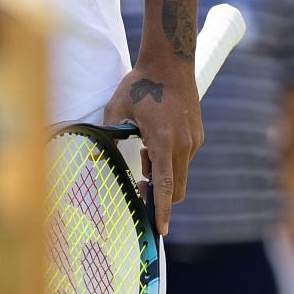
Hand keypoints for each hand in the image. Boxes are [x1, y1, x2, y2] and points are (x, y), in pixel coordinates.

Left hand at [102, 55, 203, 237]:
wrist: (170, 63)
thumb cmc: (140, 85)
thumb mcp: (116, 109)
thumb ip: (110, 134)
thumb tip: (96, 155)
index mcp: (164, 142)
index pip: (165, 186)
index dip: (162, 211)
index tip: (161, 230)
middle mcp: (184, 145)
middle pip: (177, 188)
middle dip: (160, 196)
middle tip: (137, 186)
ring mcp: (194, 141)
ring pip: (179, 173)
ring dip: (162, 173)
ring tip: (142, 151)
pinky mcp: (197, 135)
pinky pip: (183, 158)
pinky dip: (169, 160)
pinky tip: (153, 141)